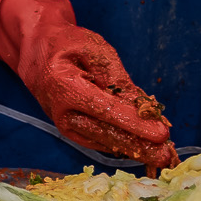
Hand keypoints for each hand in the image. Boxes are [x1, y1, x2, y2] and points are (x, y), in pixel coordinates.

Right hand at [15, 23, 179, 167]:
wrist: (36, 50)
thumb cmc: (67, 44)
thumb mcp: (94, 49)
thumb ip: (116, 77)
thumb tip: (141, 106)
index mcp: (62, 84)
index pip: (104, 109)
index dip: (134, 123)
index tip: (160, 134)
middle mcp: (59, 110)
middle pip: (103, 132)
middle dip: (138, 145)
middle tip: (165, 156)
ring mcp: (62, 123)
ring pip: (101, 141)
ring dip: (132, 149)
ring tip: (159, 156)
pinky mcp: (68, 129)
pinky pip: (96, 140)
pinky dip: (119, 144)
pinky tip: (141, 148)